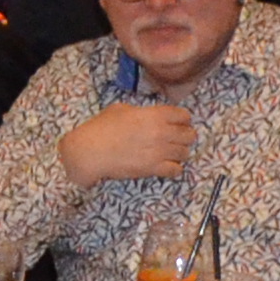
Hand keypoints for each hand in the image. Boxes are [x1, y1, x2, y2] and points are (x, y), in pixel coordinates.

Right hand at [58, 102, 193, 185]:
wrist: (90, 151)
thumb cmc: (101, 128)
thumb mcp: (120, 110)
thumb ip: (140, 111)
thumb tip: (147, 115)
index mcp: (154, 115)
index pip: (183, 115)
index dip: (183, 119)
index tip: (179, 123)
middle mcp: (161, 133)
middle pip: (189, 135)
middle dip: (185, 136)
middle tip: (177, 139)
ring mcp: (159, 152)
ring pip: (185, 153)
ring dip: (179, 152)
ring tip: (171, 153)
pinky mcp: (154, 169)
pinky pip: (176, 170)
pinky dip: (174, 168)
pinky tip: (166, 165)